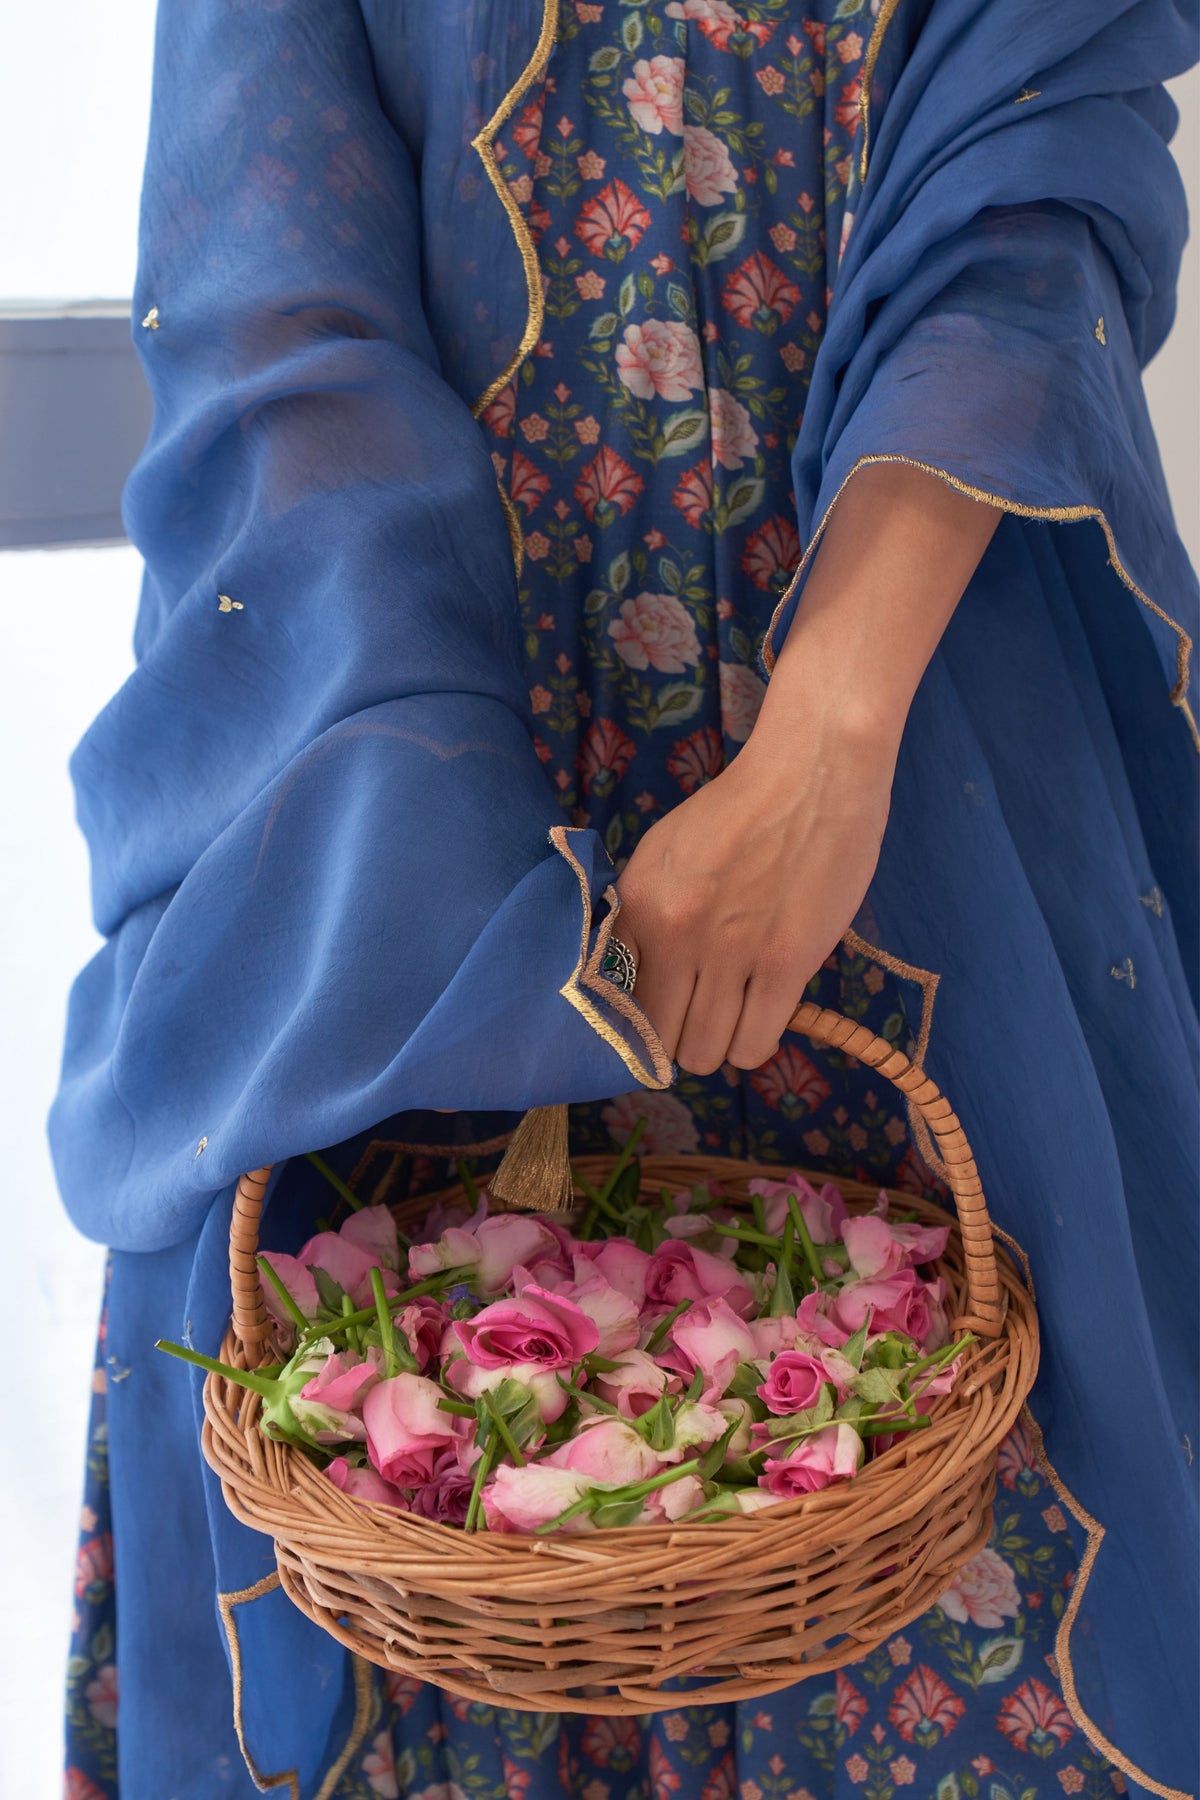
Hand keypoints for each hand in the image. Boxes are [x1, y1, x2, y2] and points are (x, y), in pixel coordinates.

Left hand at [615, 711, 893, 1074]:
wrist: (811, 774)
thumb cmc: (739, 807)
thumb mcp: (663, 853)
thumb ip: (643, 914)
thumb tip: (632, 974)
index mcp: (638, 906)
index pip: (619, 1004)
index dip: (642, 1019)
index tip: (664, 1014)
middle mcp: (675, 936)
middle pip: (661, 1040)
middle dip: (680, 1039)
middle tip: (704, 1016)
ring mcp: (731, 953)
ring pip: (706, 1053)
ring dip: (719, 1044)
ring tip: (736, 1015)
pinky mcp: (786, 964)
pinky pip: (755, 1044)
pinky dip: (755, 1043)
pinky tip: (763, 1015)